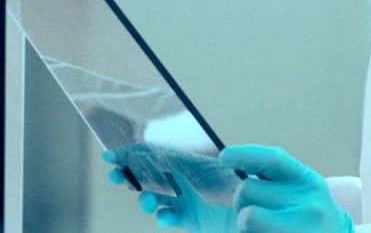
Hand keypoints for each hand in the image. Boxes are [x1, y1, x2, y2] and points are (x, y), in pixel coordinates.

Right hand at [103, 147, 236, 231]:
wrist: (261, 214)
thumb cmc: (249, 186)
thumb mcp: (237, 168)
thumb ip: (220, 159)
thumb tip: (210, 155)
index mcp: (189, 158)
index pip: (154, 151)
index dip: (131, 153)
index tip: (110, 156)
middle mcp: (183, 176)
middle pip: (146, 173)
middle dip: (127, 174)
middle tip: (115, 176)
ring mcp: (184, 198)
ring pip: (152, 196)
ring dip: (143, 198)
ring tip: (148, 202)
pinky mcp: (189, 218)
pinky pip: (167, 216)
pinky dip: (162, 216)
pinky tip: (165, 217)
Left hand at [223, 145, 352, 232]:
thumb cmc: (309, 217)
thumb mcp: (304, 190)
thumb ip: (275, 178)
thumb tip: (229, 161)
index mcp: (309, 183)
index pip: (273, 159)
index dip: (244, 154)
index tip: (224, 156)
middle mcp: (309, 207)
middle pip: (247, 190)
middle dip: (241, 201)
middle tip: (257, 213)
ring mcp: (300, 231)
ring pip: (245, 217)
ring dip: (243, 224)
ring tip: (263, 228)